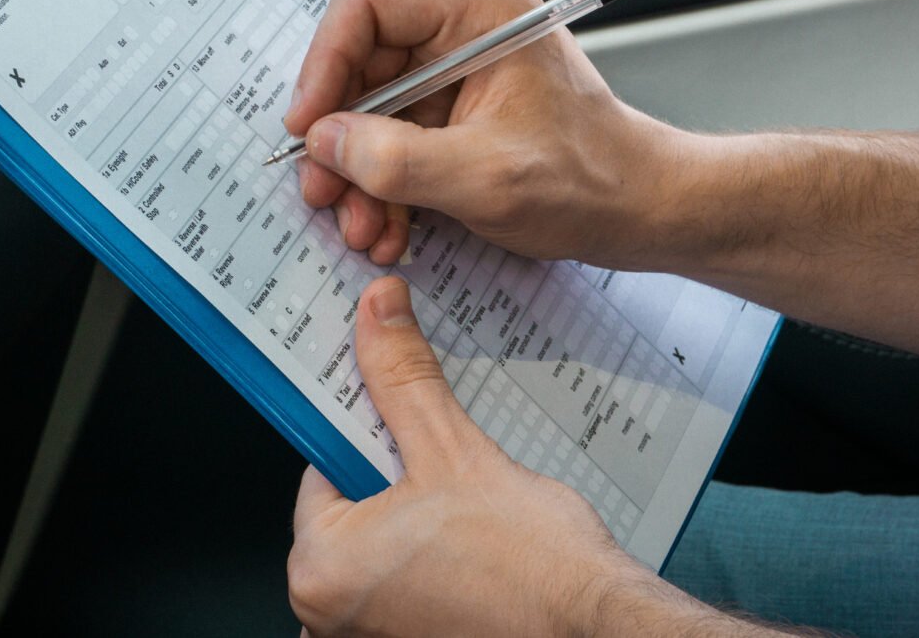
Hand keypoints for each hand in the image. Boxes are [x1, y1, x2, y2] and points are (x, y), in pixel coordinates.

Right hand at [282, 0, 691, 270]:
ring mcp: (459, 56)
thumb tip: (324, 143)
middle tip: (323, 192)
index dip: (324, 64)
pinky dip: (386, 177)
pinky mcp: (455, 96)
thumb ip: (394, 160)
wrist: (640, 207)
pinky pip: (396, 127)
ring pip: (371, 103)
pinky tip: (388, 224)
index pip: (366, 4)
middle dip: (341, 136)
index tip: (308, 127)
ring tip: (363, 227)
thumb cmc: (590, 180)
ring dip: (361, 170)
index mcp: (480, 4)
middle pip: (361, 59)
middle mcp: (465, 17)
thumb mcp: (483, 178)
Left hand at [288, 276, 764, 637]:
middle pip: (352, 508)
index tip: (401, 418)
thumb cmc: (532, 568)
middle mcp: (330, 616)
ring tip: (465, 512)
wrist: (598, 627)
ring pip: (383, 546)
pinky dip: (433, 559)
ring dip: (416, 519)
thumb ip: (402, 378)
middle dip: (397, 481)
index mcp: (320, 568)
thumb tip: (377, 313)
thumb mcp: (453, 450)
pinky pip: (407, 582)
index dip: (369, 433)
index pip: (321, 468)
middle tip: (445, 472)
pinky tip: (473, 545)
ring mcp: (371, 636)